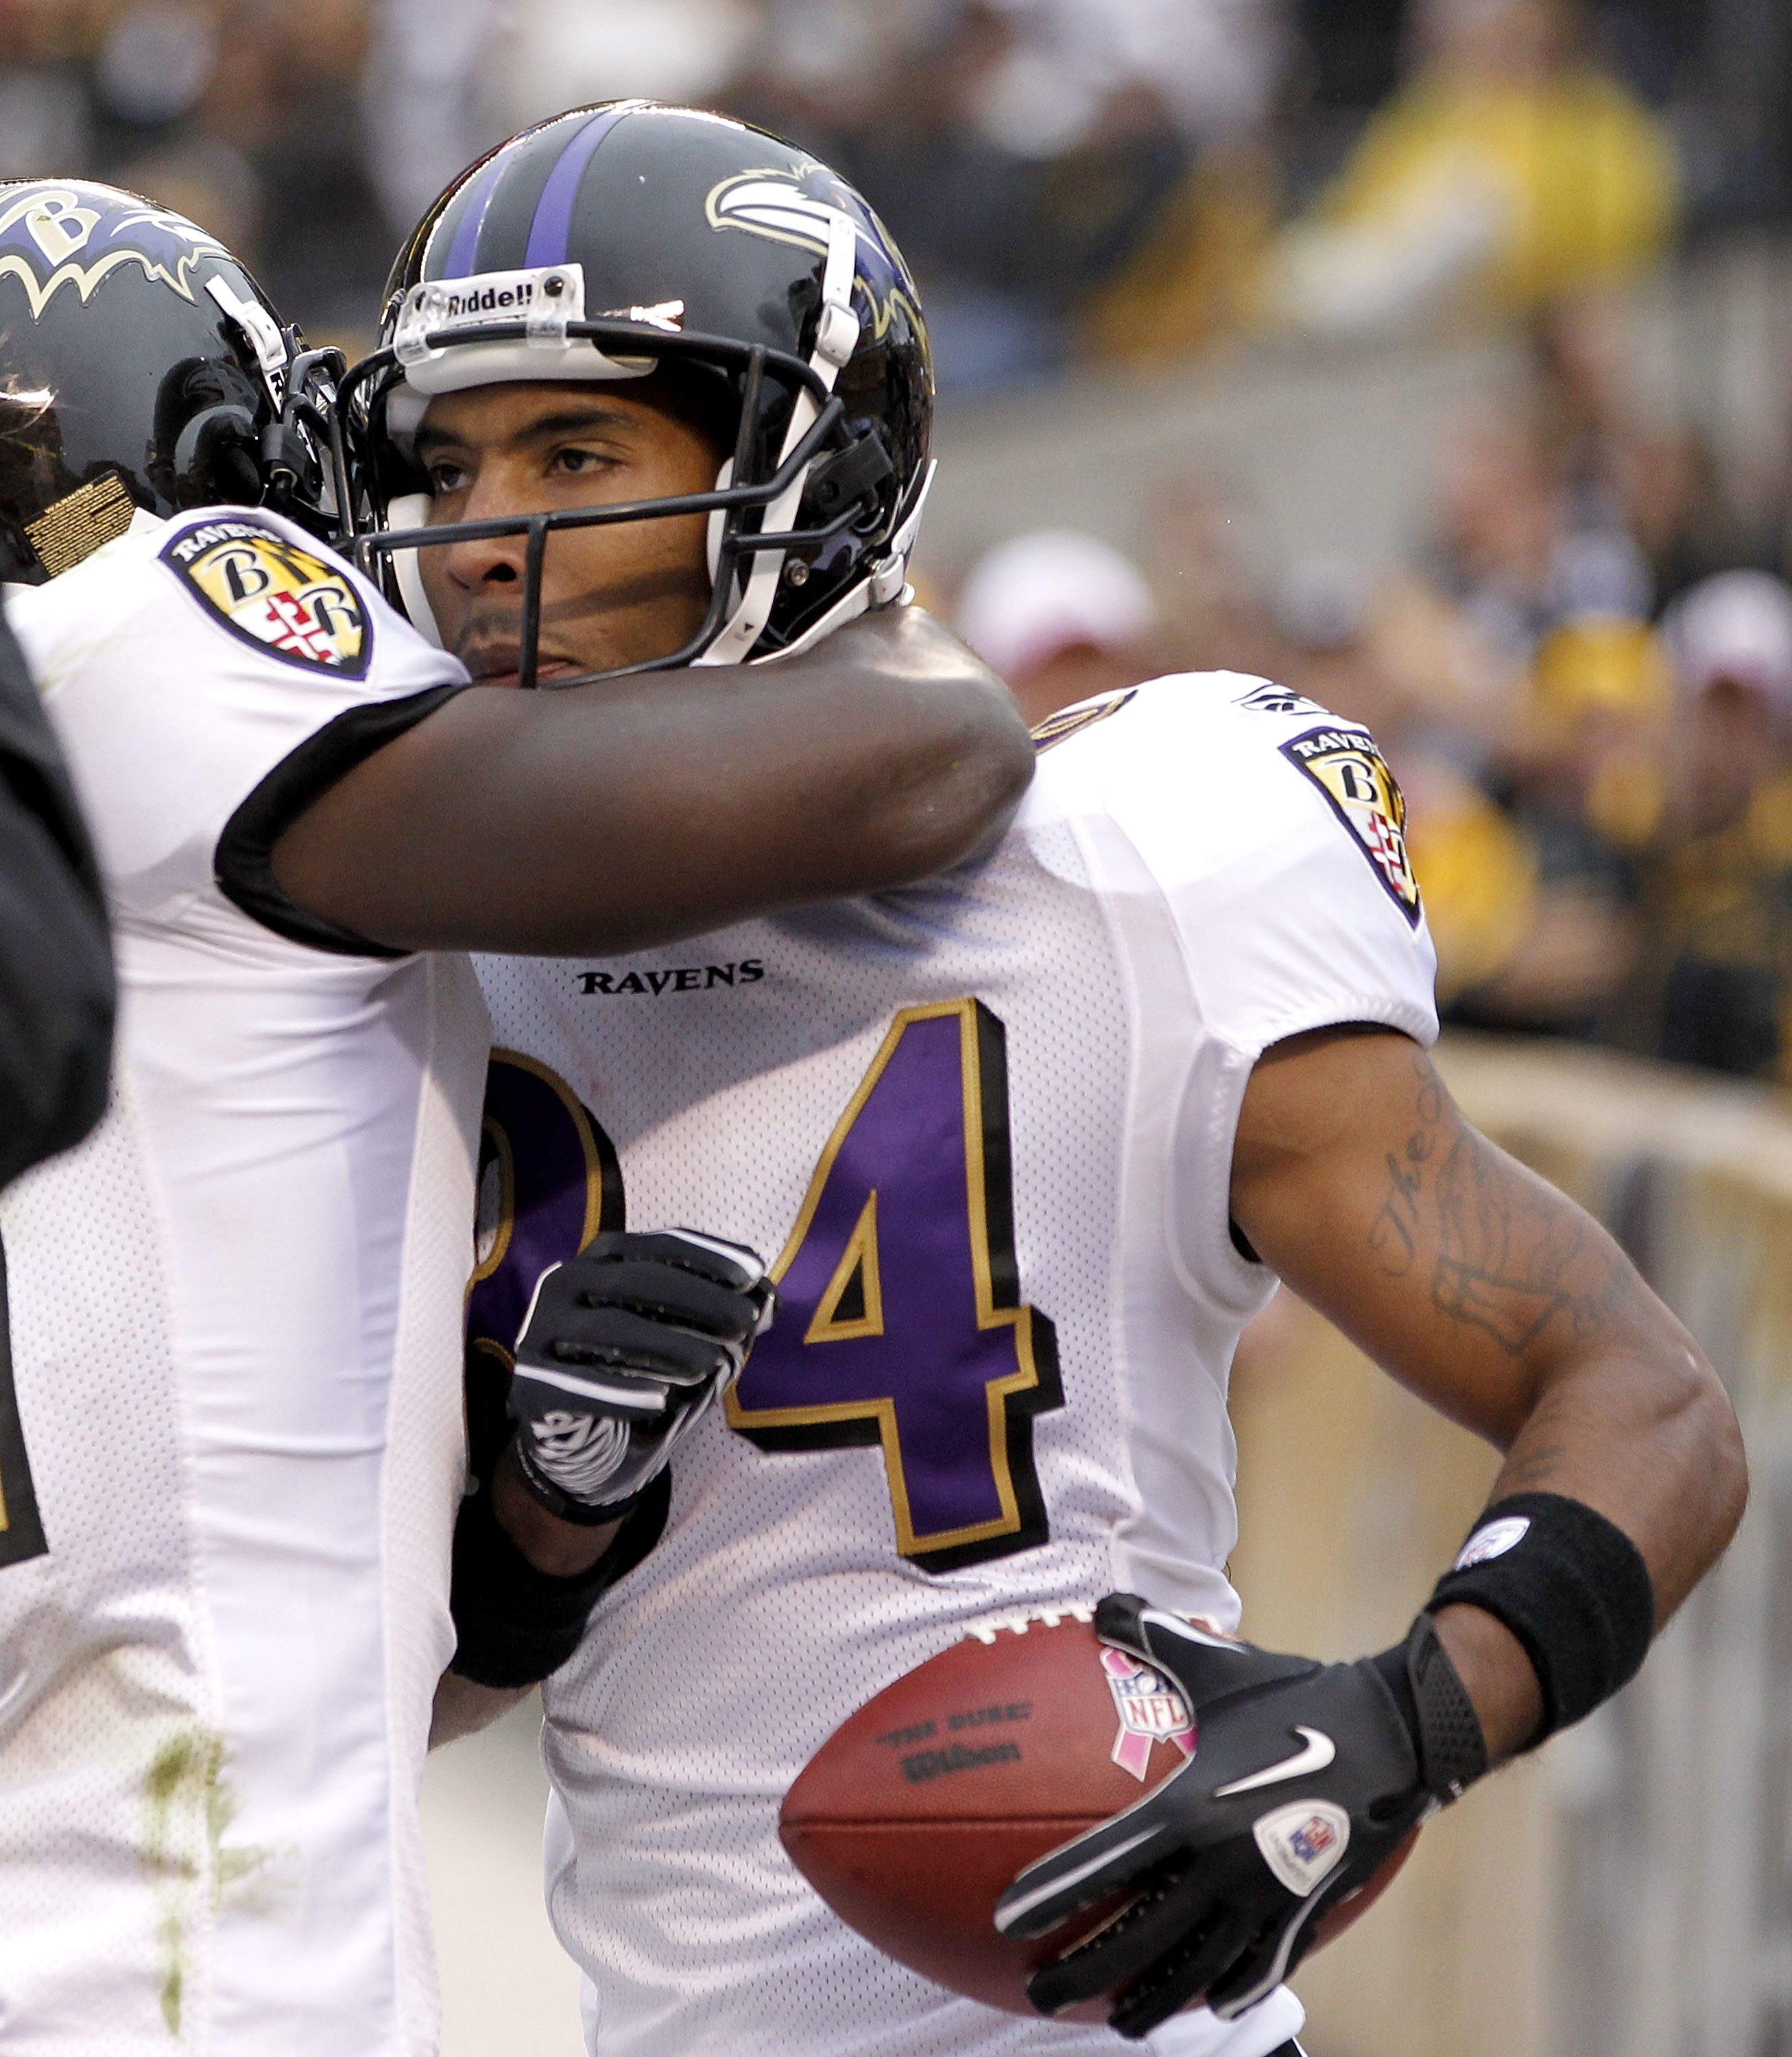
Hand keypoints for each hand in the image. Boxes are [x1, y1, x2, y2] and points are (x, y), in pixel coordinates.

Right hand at [505, 1229, 772, 1522]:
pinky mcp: (532, 1384)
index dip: (708, 1256)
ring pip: (610, 1329)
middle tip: (745, 1323)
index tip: (755, 1274)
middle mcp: (566, 1283)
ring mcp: (543, 1332)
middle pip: (636, 1282)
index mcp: (603, 1259)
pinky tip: (660, 1402)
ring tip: (714, 1364)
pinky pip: (578, 1385)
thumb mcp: (684, 1340)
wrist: (577, 1439)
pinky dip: (621, 1392)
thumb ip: (722, 1318)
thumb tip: (770, 1301)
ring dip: (667, 1345)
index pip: (659, 1247)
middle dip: (697, 1299)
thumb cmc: (637, 1371)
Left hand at [993, 1595, 1484, 2037]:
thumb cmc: (1294, 1695)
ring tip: (1115, 2020)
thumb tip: (1102, 1604)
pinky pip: (1256, 1968)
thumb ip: (1155, 1637)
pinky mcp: (1306, 1914)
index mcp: (1190, 1810)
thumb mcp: (1219, 1665)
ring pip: (1193, 1970)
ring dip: (1150, 2001)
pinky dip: (1225, 1991)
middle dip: (1081, 1972)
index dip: (1053, 1896)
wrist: (1392, 1734)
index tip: (1008, 1921)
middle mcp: (1221, 1866)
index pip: (1105, 1865)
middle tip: (1037, 1992)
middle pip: (1138, 1938)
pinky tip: (1203, 2007)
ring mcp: (1265, 1899)